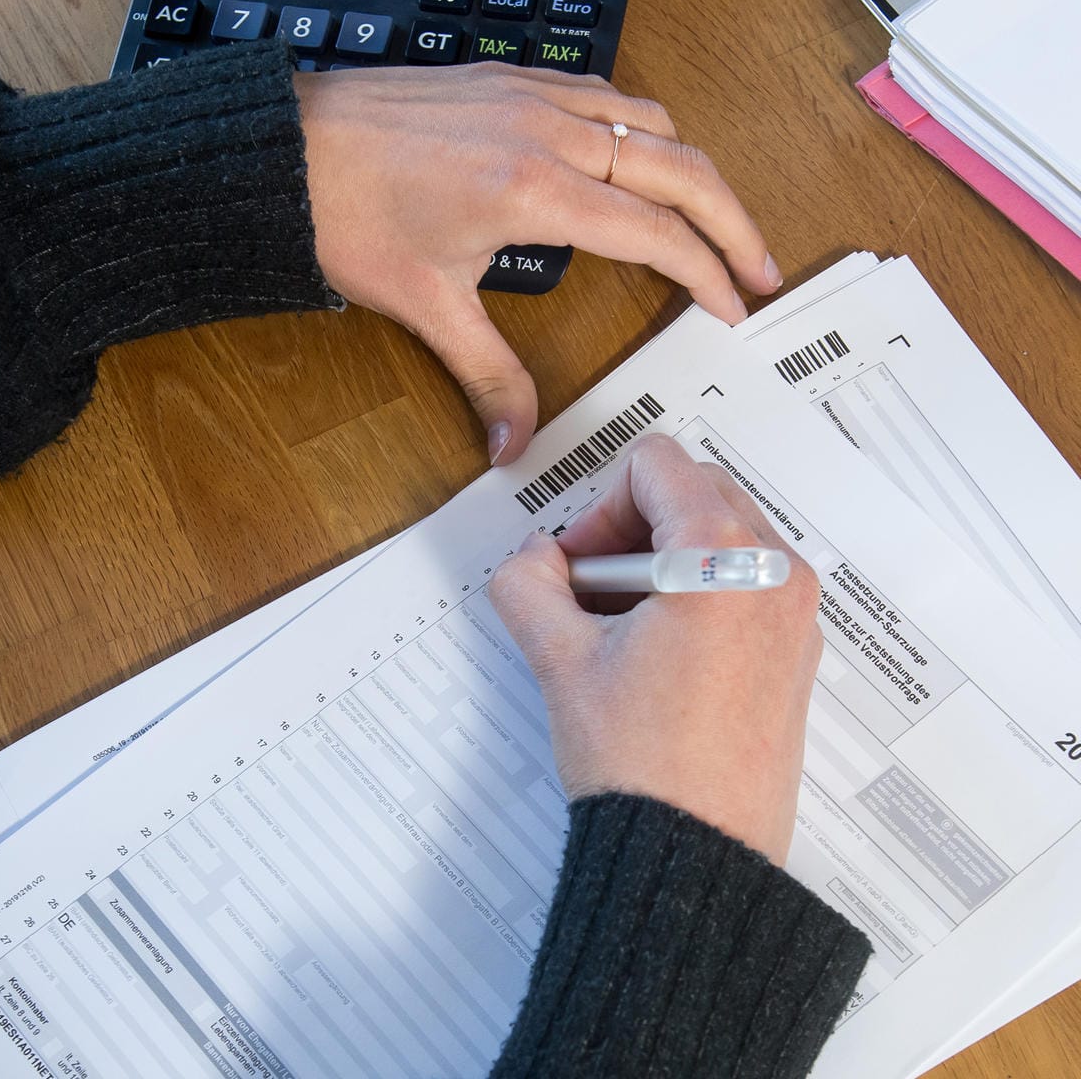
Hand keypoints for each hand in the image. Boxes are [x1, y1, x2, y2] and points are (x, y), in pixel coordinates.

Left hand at [296, 66, 781, 464]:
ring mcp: (533, 96)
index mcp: (538, 190)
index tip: (734, 305)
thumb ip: (485, 373)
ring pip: (652, 121)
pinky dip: (644, 128)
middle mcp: (549, 131)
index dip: (709, 273)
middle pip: (681, 168)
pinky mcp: (510, 80)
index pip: (657, 233)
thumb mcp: (424, 304)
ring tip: (714, 217)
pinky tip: (640, 157)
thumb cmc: (343, 212)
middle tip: (761, 265)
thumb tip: (511, 438)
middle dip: (732, 221)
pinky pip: (606, 93)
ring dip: (696, 169)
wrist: (285, 147)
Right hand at [486, 435, 818, 862]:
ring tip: (616, 635)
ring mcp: (793, 615)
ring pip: (716, 538)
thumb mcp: (561, 661)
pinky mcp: (793, 652)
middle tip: (587, 594)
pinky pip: (740, 584)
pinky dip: (691, 596)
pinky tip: (650, 659)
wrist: (696, 855)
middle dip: (627, 532)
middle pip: (691, 492)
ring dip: (657, 564)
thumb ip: (528, 585)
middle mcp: (776, 575)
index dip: (597, 506)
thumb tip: (531, 561)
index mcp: (724, 558)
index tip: (576, 565)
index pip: (655, 465)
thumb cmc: (644, 767)